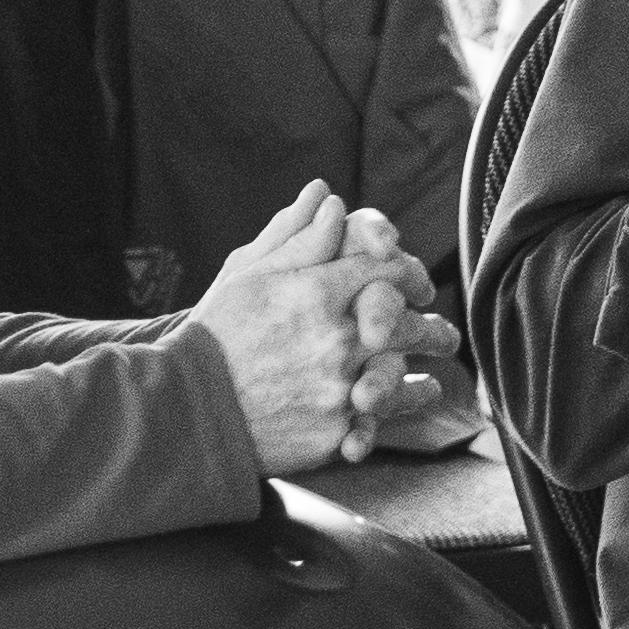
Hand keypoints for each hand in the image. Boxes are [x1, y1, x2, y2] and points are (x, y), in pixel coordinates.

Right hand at [190, 183, 461, 472]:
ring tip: (433, 384)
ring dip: (423, 383)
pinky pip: (379, 423)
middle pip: (410, 325)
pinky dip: (393, 419)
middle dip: (433, 329)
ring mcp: (339, 388)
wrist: (184, 410)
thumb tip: (330, 197)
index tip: (417, 283)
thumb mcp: (247, 275)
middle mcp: (337, 339)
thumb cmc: (214, 335)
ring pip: (405, 380)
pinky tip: (396, 421)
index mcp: (317, 293)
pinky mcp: (334, 431)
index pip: (390, 270)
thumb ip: (296, 237)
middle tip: (444, 336)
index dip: (411, 272)